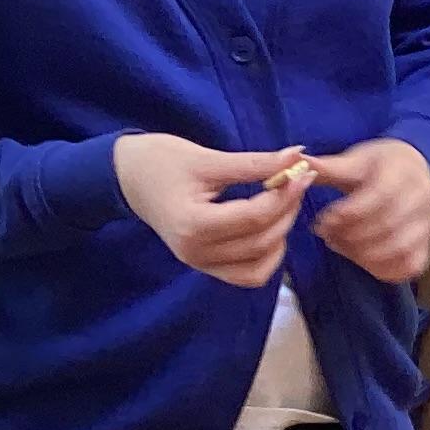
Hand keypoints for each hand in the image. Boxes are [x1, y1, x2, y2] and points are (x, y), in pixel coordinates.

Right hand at [114, 134, 310, 287]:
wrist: (126, 176)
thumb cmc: (161, 161)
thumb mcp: (208, 159)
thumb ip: (254, 163)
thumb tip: (297, 155)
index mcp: (193, 225)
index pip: (254, 218)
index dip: (285, 195)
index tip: (303, 171)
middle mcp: (196, 253)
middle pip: (261, 241)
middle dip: (287, 211)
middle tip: (298, 181)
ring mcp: (199, 263)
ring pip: (259, 266)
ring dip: (280, 236)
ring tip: (284, 203)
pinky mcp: (204, 265)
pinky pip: (246, 274)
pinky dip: (266, 256)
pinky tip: (271, 227)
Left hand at [305, 137, 429, 282]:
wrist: (416, 168)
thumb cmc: (380, 165)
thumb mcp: (356, 160)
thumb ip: (328, 167)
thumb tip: (298, 162)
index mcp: (402, 173)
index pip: (377, 197)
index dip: (347, 213)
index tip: (323, 219)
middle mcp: (421, 199)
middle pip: (385, 226)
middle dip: (349, 235)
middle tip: (326, 234)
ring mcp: (427, 225)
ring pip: (396, 250)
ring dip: (361, 254)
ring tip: (339, 244)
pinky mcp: (427, 244)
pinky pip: (408, 266)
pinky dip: (383, 268)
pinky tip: (361, 258)